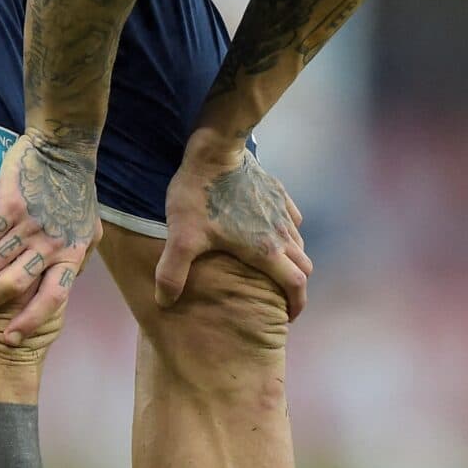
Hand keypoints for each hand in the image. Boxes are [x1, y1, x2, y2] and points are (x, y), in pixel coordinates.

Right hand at [0, 133, 100, 343]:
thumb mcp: (88, 229)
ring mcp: (30, 226)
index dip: (31, 319)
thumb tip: (64, 284)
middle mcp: (51, 245)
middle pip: (13, 284)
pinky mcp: (10, 207)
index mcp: (72, 255)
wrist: (65, 151)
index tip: (9, 339)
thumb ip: (76, 258)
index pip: (53, 297)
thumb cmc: (76, 191)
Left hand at [155, 139, 310, 319]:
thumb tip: (164, 302)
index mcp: (265, 250)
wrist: (216, 151)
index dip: (296, 305)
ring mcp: (282, 211)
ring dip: (292, 259)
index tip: (287, 316)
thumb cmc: (201, 196)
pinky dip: (288, 232)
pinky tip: (271, 230)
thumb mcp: (182, 237)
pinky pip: (293, 219)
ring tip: (273, 267)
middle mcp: (281, 233)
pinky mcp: (278, 192)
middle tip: (279, 296)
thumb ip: (172, 273)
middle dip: (296, 286)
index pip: (295, 285)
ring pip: (299, 243)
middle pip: (303, 266)